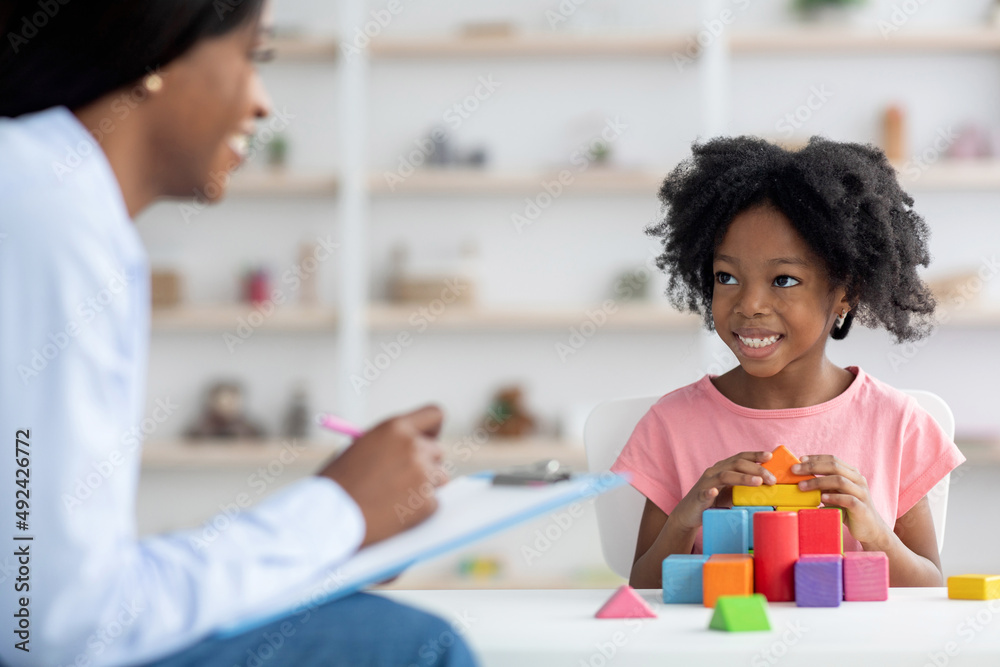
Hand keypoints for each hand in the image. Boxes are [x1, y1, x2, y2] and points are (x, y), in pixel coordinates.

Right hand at [318, 405, 446, 547]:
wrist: (329, 517)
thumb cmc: (337, 484)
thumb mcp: (360, 448)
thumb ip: (389, 444)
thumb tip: (412, 448)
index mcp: (395, 428)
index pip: (434, 415)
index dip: (432, 428)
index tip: (428, 438)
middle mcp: (414, 447)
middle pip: (438, 451)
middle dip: (426, 463)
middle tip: (407, 476)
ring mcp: (423, 475)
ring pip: (439, 479)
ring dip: (424, 487)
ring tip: (394, 497)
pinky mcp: (427, 502)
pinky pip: (433, 503)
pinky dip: (419, 510)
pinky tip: (394, 512)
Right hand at [671, 451, 775, 530]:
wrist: (689, 514)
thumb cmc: (714, 502)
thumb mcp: (732, 492)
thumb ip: (745, 487)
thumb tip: (770, 489)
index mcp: (723, 468)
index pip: (740, 458)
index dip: (754, 455)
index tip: (770, 456)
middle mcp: (714, 472)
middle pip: (736, 464)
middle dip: (756, 469)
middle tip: (772, 479)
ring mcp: (705, 484)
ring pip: (724, 476)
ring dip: (742, 478)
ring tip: (757, 482)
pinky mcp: (698, 497)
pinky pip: (704, 493)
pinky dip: (709, 491)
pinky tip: (714, 492)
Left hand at [792, 455, 890, 545]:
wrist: (870, 529)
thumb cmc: (848, 509)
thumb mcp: (834, 494)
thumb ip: (823, 485)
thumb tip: (800, 478)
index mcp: (852, 473)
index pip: (833, 459)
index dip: (816, 458)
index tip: (799, 460)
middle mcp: (858, 480)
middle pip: (834, 467)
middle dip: (813, 467)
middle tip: (795, 470)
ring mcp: (862, 493)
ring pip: (840, 481)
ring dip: (818, 482)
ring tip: (802, 486)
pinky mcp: (862, 508)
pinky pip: (848, 499)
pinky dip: (833, 497)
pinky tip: (822, 498)